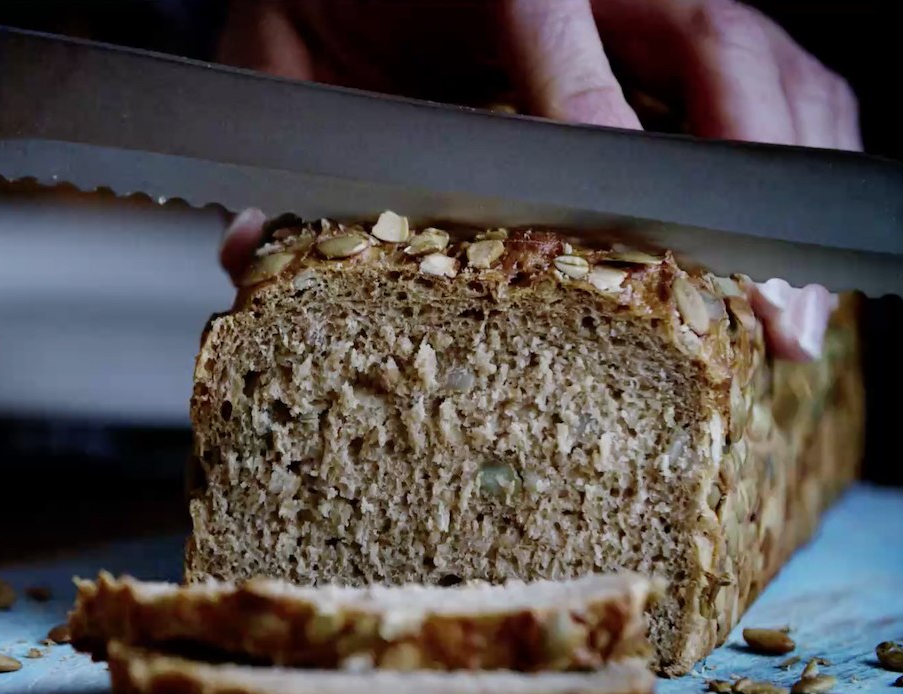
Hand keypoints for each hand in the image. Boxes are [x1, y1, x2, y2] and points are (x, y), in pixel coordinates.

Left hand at [215, 0, 852, 360]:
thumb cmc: (328, 8)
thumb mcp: (282, 67)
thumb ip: (274, 149)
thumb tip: (247, 253)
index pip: (551, 15)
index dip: (590, 109)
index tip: (612, 220)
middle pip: (713, 45)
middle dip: (739, 181)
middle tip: (757, 312)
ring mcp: (644, 3)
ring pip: (765, 65)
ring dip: (787, 191)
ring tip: (787, 318)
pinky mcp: (672, 34)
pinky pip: (771, 80)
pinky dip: (790, 166)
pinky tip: (781, 259)